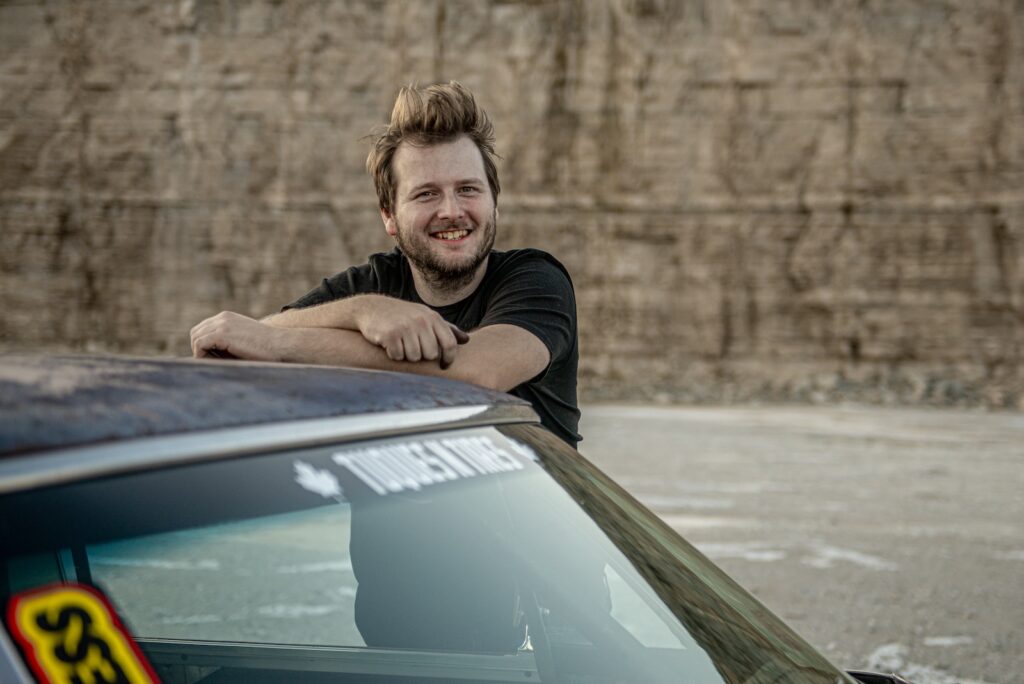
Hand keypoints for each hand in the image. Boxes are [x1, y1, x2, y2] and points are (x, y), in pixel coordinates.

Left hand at [190, 311, 281, 360]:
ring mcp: (222, 324)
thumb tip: (207, 357)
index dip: (204, 345)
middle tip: (214, 362)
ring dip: (202, 353)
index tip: (215, 358)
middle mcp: (222, 317)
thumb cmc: (266, 349)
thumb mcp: (242, 341)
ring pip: (196, 339)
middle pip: (196, 333)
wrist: (281, 345)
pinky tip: (218, 362)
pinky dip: (203, 356)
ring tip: (218, 363)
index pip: (203, 329)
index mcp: (227, 317)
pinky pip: (199, 345)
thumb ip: (226, 344)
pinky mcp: (222, 334)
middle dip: (200, 349)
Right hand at [355, 298, 469, 368]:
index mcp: (433, 317)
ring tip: (400, 343)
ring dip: (407, 355)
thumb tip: (466, 340)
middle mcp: (421, 321)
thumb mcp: (425, 316)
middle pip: (431, 354)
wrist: (370, 308)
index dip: (449, 358)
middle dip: (421, 355)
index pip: (450, 343)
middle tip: (411, 346)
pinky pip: (398, 356)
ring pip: (414, 357)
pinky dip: (393, 354)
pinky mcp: (390, 334)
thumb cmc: (402, 315)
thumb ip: (446, 329)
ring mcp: (406, 327)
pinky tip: (389, 344)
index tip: (444, 366)